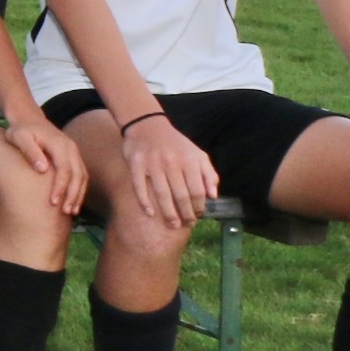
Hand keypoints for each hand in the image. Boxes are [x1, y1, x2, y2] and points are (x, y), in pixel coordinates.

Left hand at [3, 110, 89, 217]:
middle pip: (78, 175)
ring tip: (71, 212)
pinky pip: (81, 176)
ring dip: (78, 195)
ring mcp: (74, 153)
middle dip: (72, 195)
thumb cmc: (21, 130)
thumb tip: (42, 169)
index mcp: (59, 143)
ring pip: (82, 177)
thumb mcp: (19, 137)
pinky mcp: (74, 158)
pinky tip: (72, 203)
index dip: (60, 187)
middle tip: (64, 212)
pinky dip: (79, 190)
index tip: (53, 202)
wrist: (29, 120)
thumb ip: (30, 151)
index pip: (64, 169)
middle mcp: (71, 148)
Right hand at [119, 110, 218, 229]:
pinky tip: (150, 213)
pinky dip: (144, 202)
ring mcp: (153, 164)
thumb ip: (208, 173)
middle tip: (187, 225)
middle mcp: (172, 163)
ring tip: (172, 224)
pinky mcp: (136, 165)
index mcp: (189, 160)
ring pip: (162, 194)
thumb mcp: (197, 154)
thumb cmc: (175, 143)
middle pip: (181, 195)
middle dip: (186, 214)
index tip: (199, 216)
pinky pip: (140, 187)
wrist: (147, 125)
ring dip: (168, 213)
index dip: (199, 206)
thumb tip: (213, 196)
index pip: (197, 190)